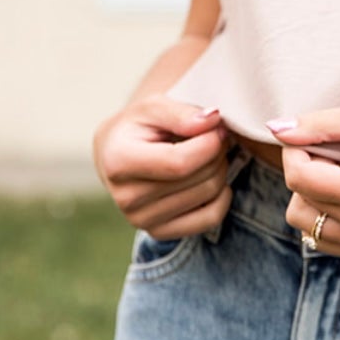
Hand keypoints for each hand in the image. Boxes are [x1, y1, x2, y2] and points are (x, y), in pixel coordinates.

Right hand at [93, 97, 233, 239]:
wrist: (117, 152)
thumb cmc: (138, 125)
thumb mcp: (153, 106)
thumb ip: (181, 113)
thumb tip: (212, 120)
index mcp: (119, 162)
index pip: (180, 163)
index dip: (209, 143)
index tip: (216, 126)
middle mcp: (126, 198)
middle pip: (198, 179)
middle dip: (217, 152)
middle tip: (214, 136)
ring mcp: (141, 220)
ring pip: (208, 196)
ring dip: (220, 169)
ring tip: (209, 152)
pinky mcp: (158, 232)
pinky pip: (209, 219)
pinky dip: (222, 197)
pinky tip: (212, 177)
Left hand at [268, 106, 339, 256]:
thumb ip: (321, 124)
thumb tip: (276, 129)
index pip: (298, 176)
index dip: (297, 148)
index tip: (318, 135)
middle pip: (296, 200)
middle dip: (306, 171)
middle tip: (338, 154)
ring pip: (303, 222)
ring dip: (312, 194)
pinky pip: (321, 236)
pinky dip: (324, 212)